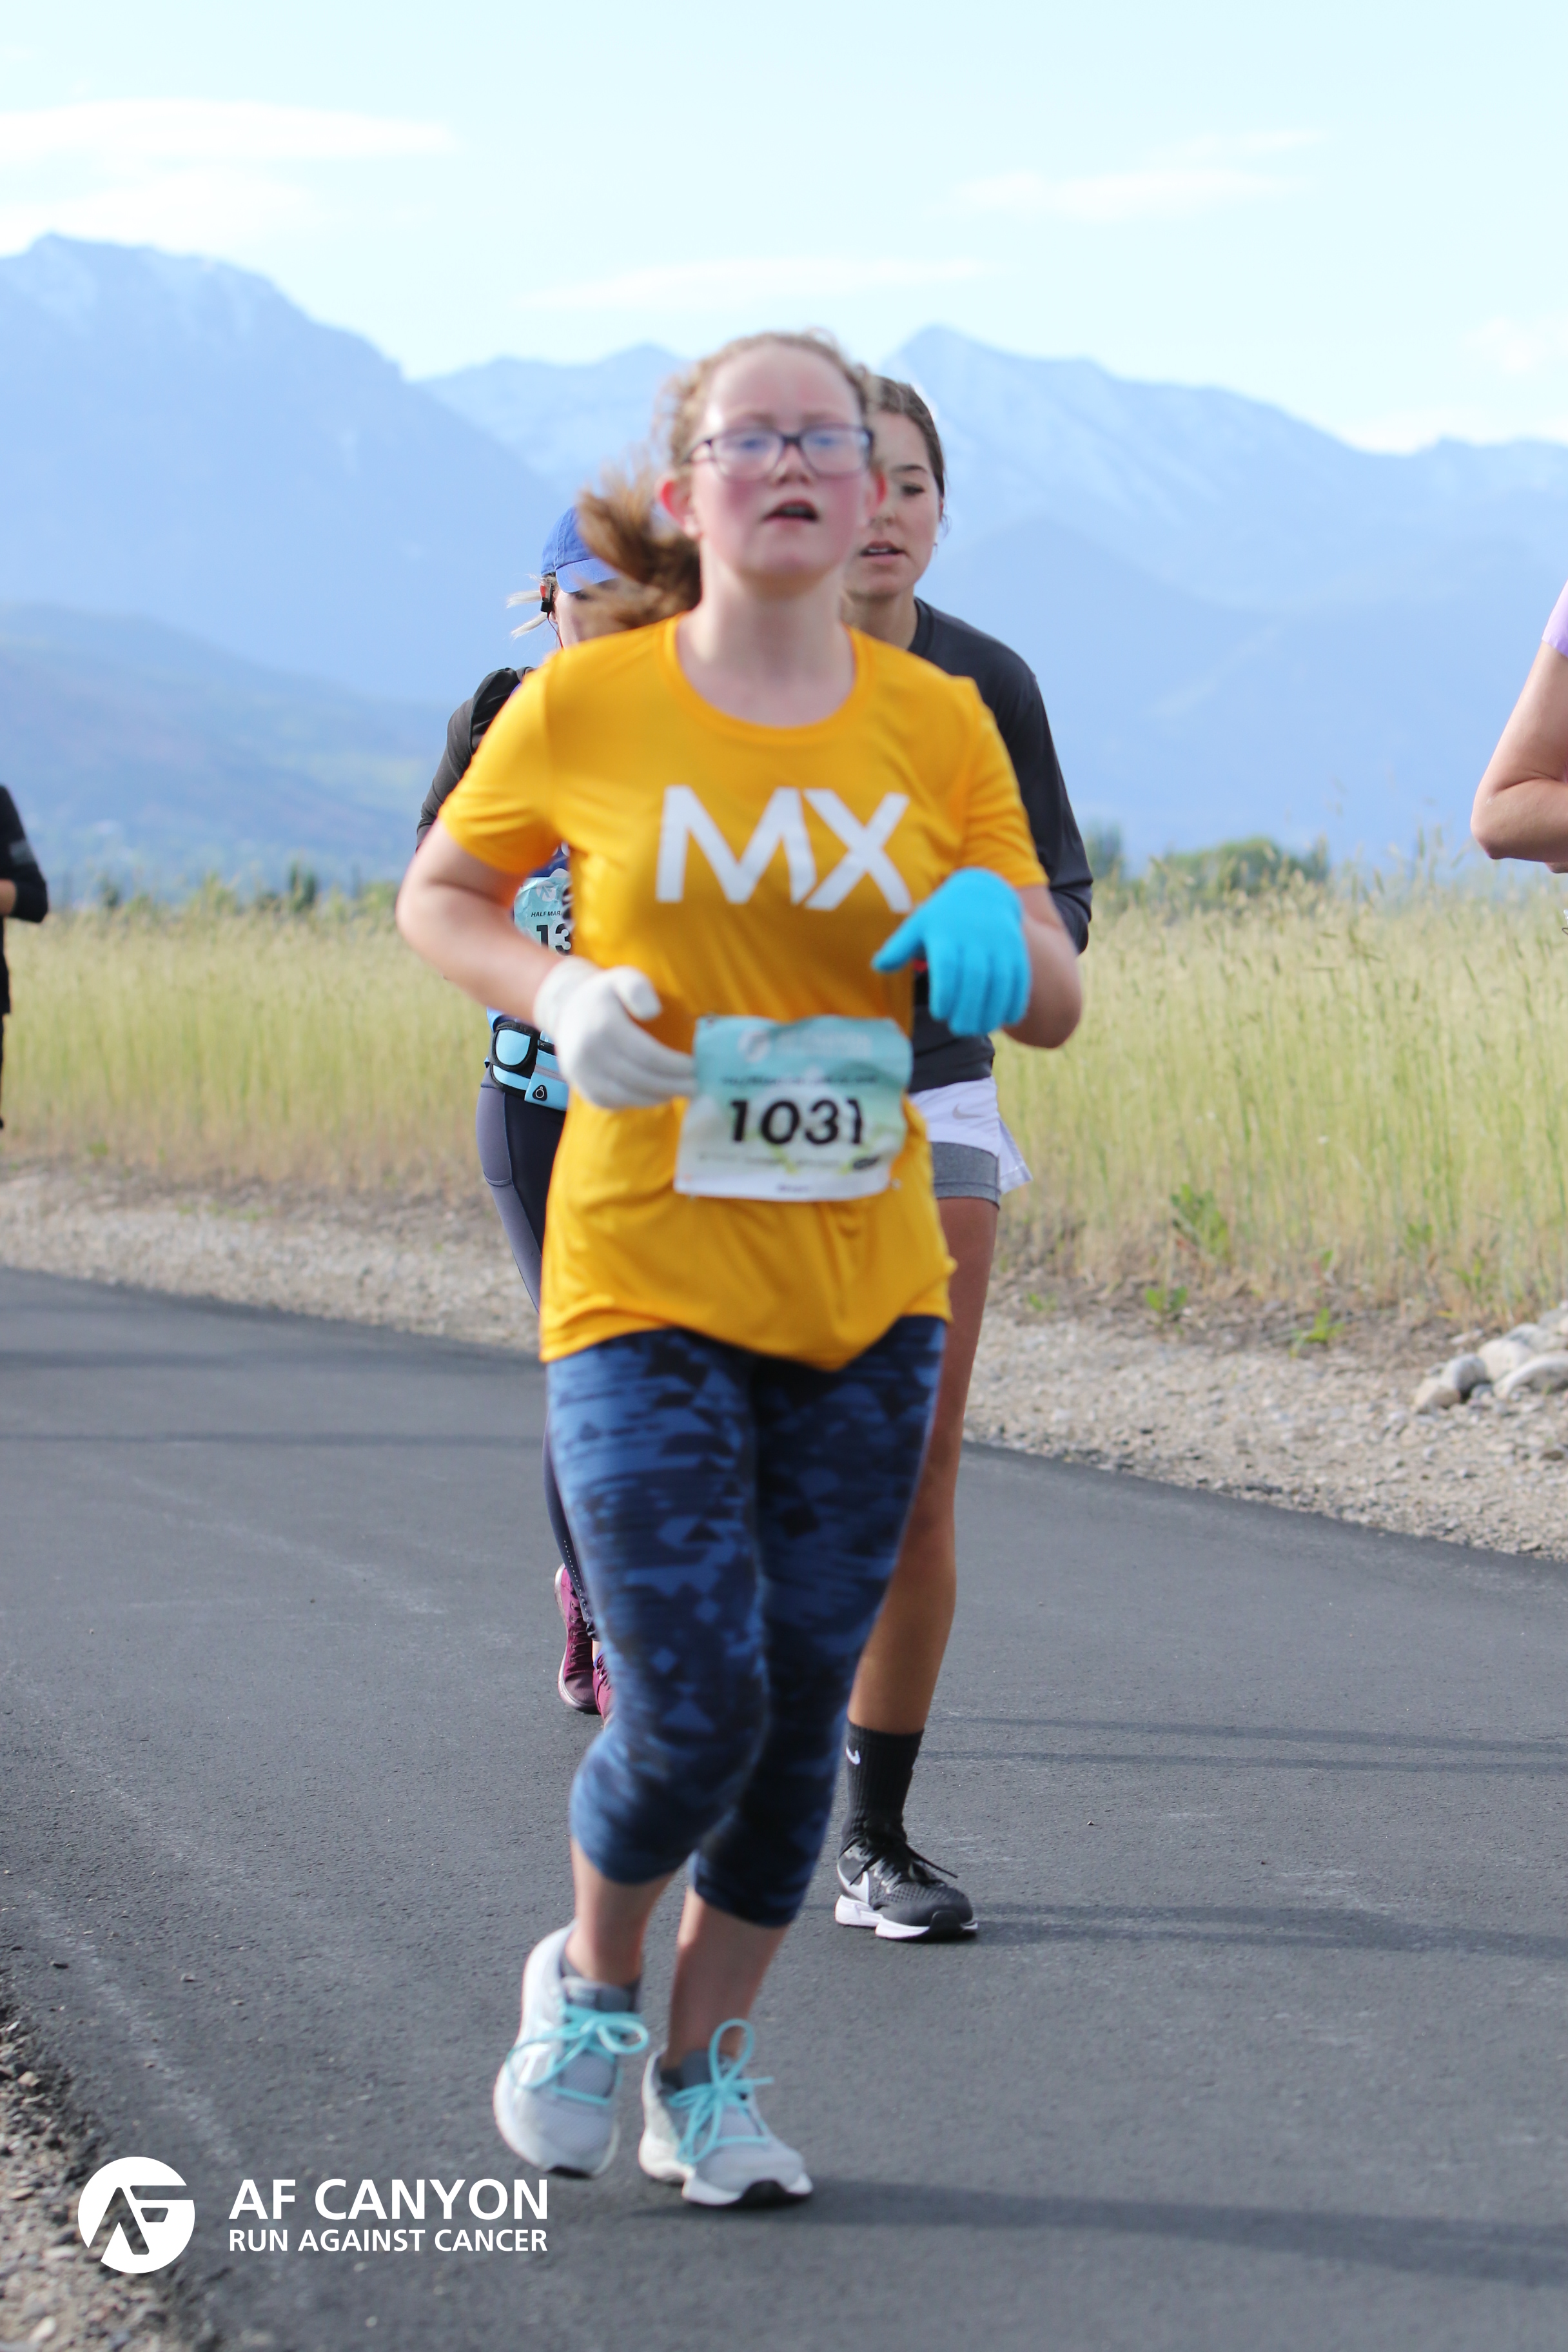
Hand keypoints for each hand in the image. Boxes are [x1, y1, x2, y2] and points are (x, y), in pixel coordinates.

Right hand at [532, 960, 694, 1109]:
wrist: (567, 1007)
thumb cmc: (605, 994)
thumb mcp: (623, 978)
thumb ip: (638, 989)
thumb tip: (654, 1012)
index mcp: (604, 1026)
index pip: (647, 1055)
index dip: (674, 1066)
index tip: (694, 1067)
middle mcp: (588, 1052)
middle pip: (638, 1079)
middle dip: (670, 1086)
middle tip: (693, 1087)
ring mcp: (579, 1072)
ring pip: (623, 1096)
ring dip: (654, 1098)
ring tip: (675, 1093)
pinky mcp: (577, 1084)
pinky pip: (607, 1103)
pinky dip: (632, 1104)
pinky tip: (650, 1096)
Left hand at [871, 868, 1029, 1035]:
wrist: (983, 894)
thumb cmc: (942, 918)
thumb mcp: (917, 925)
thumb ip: (898, 948)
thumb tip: (877, 967)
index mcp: (947, 933)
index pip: (948, 965)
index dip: (945, 992)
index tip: (940, 1013)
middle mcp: (976, 937)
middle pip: (976, 977)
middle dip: (968, 1008)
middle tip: (959, 1029)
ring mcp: (1000, 944)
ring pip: (1001, 981)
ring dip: (992, 1010)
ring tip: (980, 1029)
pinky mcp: (1017, 951)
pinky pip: (1020, 979)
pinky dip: (1015, 1001)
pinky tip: (1006, 1020)